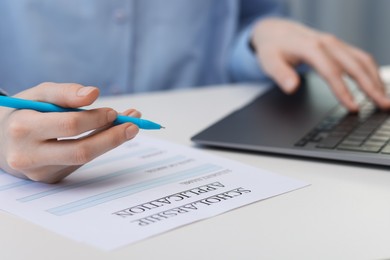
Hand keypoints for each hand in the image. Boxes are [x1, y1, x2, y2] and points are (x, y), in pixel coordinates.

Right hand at [0, 83, 139, 182]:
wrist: (1, 140)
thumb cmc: (25, 113)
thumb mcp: (38, 94)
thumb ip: (65, 92)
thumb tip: (94, 93)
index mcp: (24, 128)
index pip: (69, 125)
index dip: (96, 118)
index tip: (114, 111)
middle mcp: (29, 155)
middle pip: (81, 150)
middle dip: (112, 137)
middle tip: (134, 124)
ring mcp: (40, 172)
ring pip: (84, 160)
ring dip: (111, 143)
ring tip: (129, 128)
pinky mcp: (50, 179)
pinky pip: (80, 163)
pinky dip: (99, 148)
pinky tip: (110, 135)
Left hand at [251, 18, 389, 111]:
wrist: (275, 31)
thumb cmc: (272, 48)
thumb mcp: (268, 61)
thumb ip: (280, 74)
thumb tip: (292, 87)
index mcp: (311, 47)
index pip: (332, 72)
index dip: (343, 91)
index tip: (354, 108)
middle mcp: (327, 43)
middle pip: (355, 65)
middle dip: (371, 87)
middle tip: (384, 106)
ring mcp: (335, 43)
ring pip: (362, 60)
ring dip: (376, 79)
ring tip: (385, 100)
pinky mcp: (338, 46)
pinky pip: (360, 58)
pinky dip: (371, 72)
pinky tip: (375, 85)